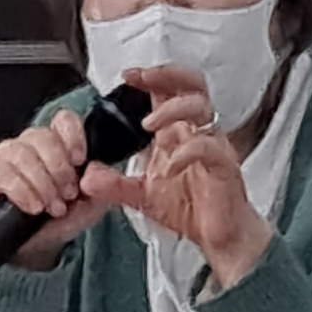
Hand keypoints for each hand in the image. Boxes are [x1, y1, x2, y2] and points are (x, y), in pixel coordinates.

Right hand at [0, 109, 115, 268]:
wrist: (39, 248)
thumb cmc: (62, 219)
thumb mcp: (92, 205)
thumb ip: (102, 186)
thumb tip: (93, 172)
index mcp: (59, 144)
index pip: (63, 120)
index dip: (72, 136)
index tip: (79, 161)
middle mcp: (31, 144)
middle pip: (43, 136)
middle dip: (58, 169)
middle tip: (68, 195)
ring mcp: (7, 155)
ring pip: (21, 153)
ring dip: (41, 183)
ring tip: (51, 206)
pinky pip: (1, 171)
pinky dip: (20, 190)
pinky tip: (32, 205)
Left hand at [82, 65, 272, 289]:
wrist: (219, 236)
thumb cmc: (191, 209)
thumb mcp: (142, 196)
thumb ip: (114, 185)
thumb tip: (87, 177)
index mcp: (178, 133)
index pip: (169, 91)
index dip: (151, 77)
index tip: (128, 76)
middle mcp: (197, 132)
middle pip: (192, 85)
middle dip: (167, 75)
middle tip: (143, 79)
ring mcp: (213, 146)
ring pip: (202, 108)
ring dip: (172, 109)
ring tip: (148, 125)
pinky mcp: (224, 165)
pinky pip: (209, 147)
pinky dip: (187, 152)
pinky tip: (169, 167)